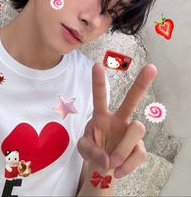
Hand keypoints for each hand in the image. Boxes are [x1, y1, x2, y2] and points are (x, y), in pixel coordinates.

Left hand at [77, 63, 156, 178]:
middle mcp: (119, 119)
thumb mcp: (83, 149)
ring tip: (113, 161)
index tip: (96, 65)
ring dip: (123, 148)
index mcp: (101, 116)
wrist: (104, 169)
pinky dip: (127, 165)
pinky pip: (139, 153)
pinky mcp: (139, 147)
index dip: (98, 82)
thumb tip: (109, 159)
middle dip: (141, 83)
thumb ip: (90, 151)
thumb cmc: (93, 151)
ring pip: (137, 128)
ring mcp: (131, 133)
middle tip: (151, 67)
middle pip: (132, 99)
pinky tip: (118, 170)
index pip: (100, 96)